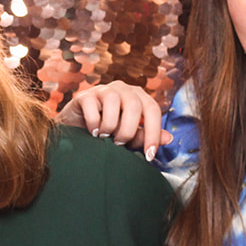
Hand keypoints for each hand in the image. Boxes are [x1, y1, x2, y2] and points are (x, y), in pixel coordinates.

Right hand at [58, 81, 172, 159]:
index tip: (149, 156)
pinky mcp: (85, 95)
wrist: (76, 131)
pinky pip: (92, 106)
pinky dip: (94, 123)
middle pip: (134, 106)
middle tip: (119, 144)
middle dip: (128, 131)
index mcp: (138, 97)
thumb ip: (145, 136)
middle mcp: (123, 89)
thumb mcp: (129, 138)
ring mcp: (103, 89)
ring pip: (113, 102)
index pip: (153, 110)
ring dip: (110, 126)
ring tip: (105, 137)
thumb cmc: (107, 134)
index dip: (154, 133)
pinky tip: (92, 133)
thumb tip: (169, 138)